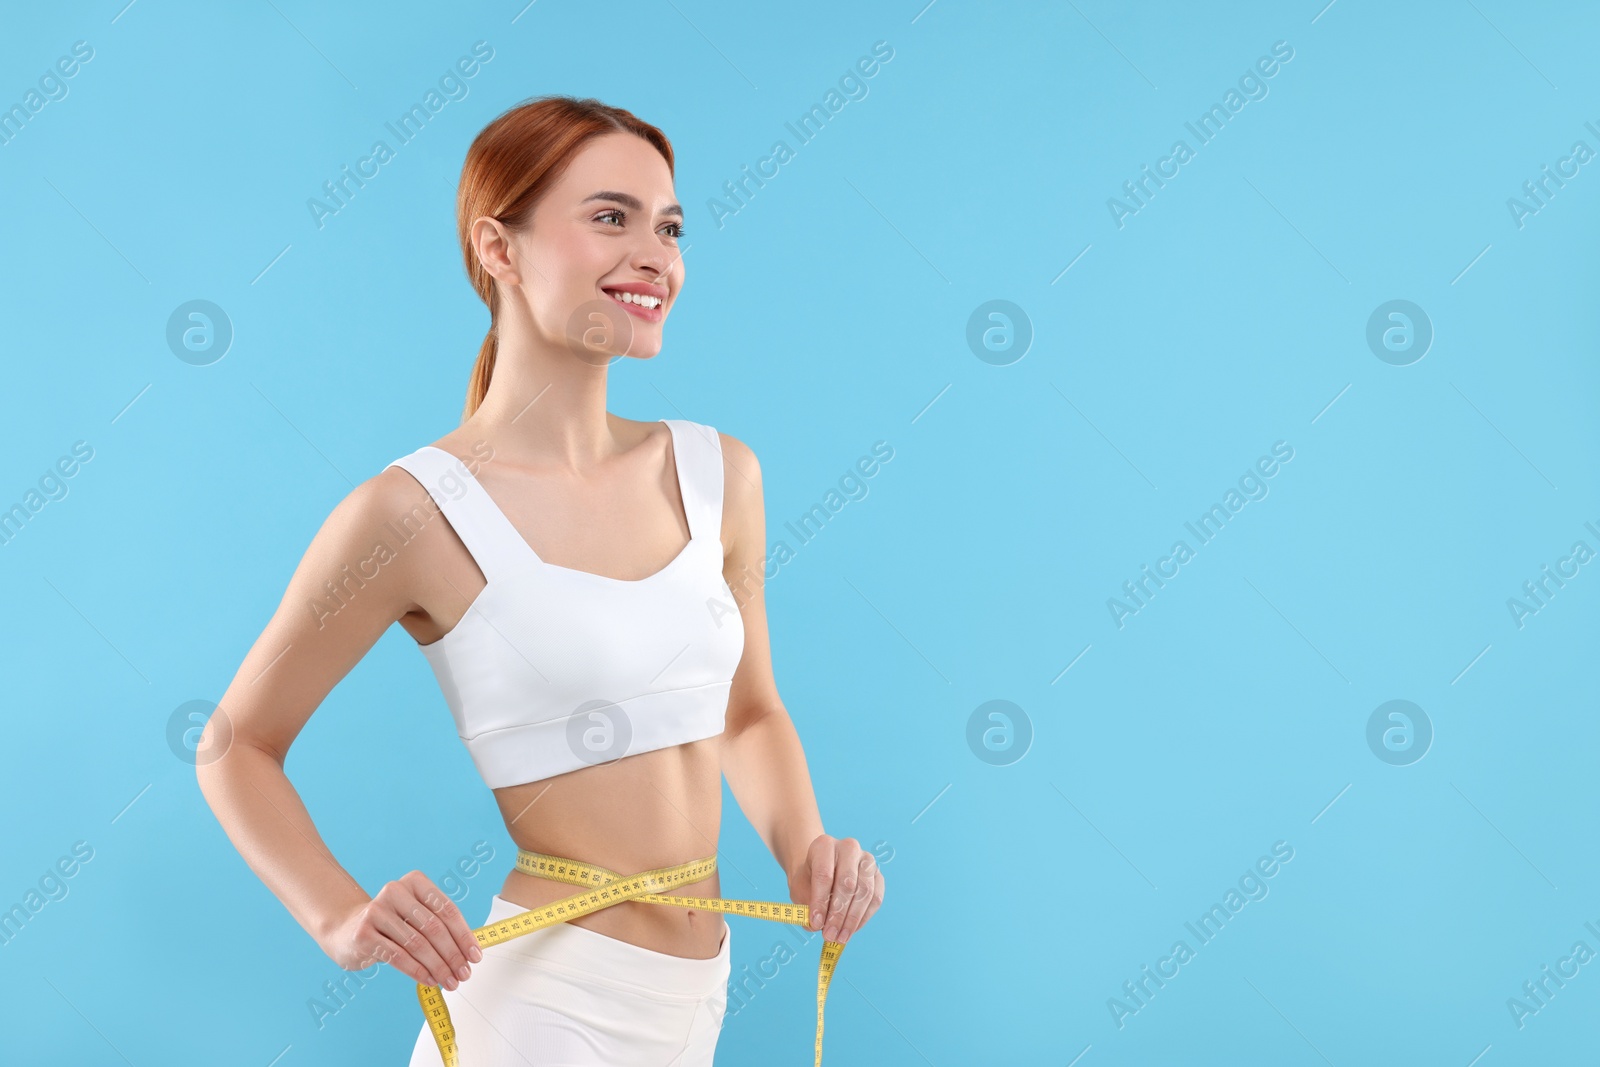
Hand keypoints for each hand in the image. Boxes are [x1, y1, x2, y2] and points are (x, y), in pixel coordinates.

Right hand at [317, 871, 483, 989]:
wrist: (347, 929)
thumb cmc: (392, 924)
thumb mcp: (416, 915)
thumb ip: (440, 926)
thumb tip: (471, 951)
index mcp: (414, 882)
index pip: (447, 909)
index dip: (464, 935)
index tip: (475, 956)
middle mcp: (395, 891)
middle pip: (433, 927)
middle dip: (453, 954)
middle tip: (464, 974)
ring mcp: (377, 912)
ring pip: (417, 944)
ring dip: (438, 966)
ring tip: (450, 981)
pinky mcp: (364, 934)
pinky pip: (398, 956)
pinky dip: (418, 971)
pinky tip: (430, 980)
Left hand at [789, 834, 884, 944]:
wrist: (822, 869)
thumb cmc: (809, 880)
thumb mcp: (799, 889)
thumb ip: (805, 906)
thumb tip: (815, 925)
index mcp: (824, 845)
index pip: (824, 875)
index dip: (820, 902)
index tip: (815, 924)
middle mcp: (848, 848)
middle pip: (847, 883)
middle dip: (838, 914)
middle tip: (829, 935)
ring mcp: (867, 860)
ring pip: (865, 892)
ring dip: (852, 920)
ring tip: (840, 938)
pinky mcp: (878, 875)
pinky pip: (876, 898)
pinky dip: (864, 918)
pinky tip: (851, 930)